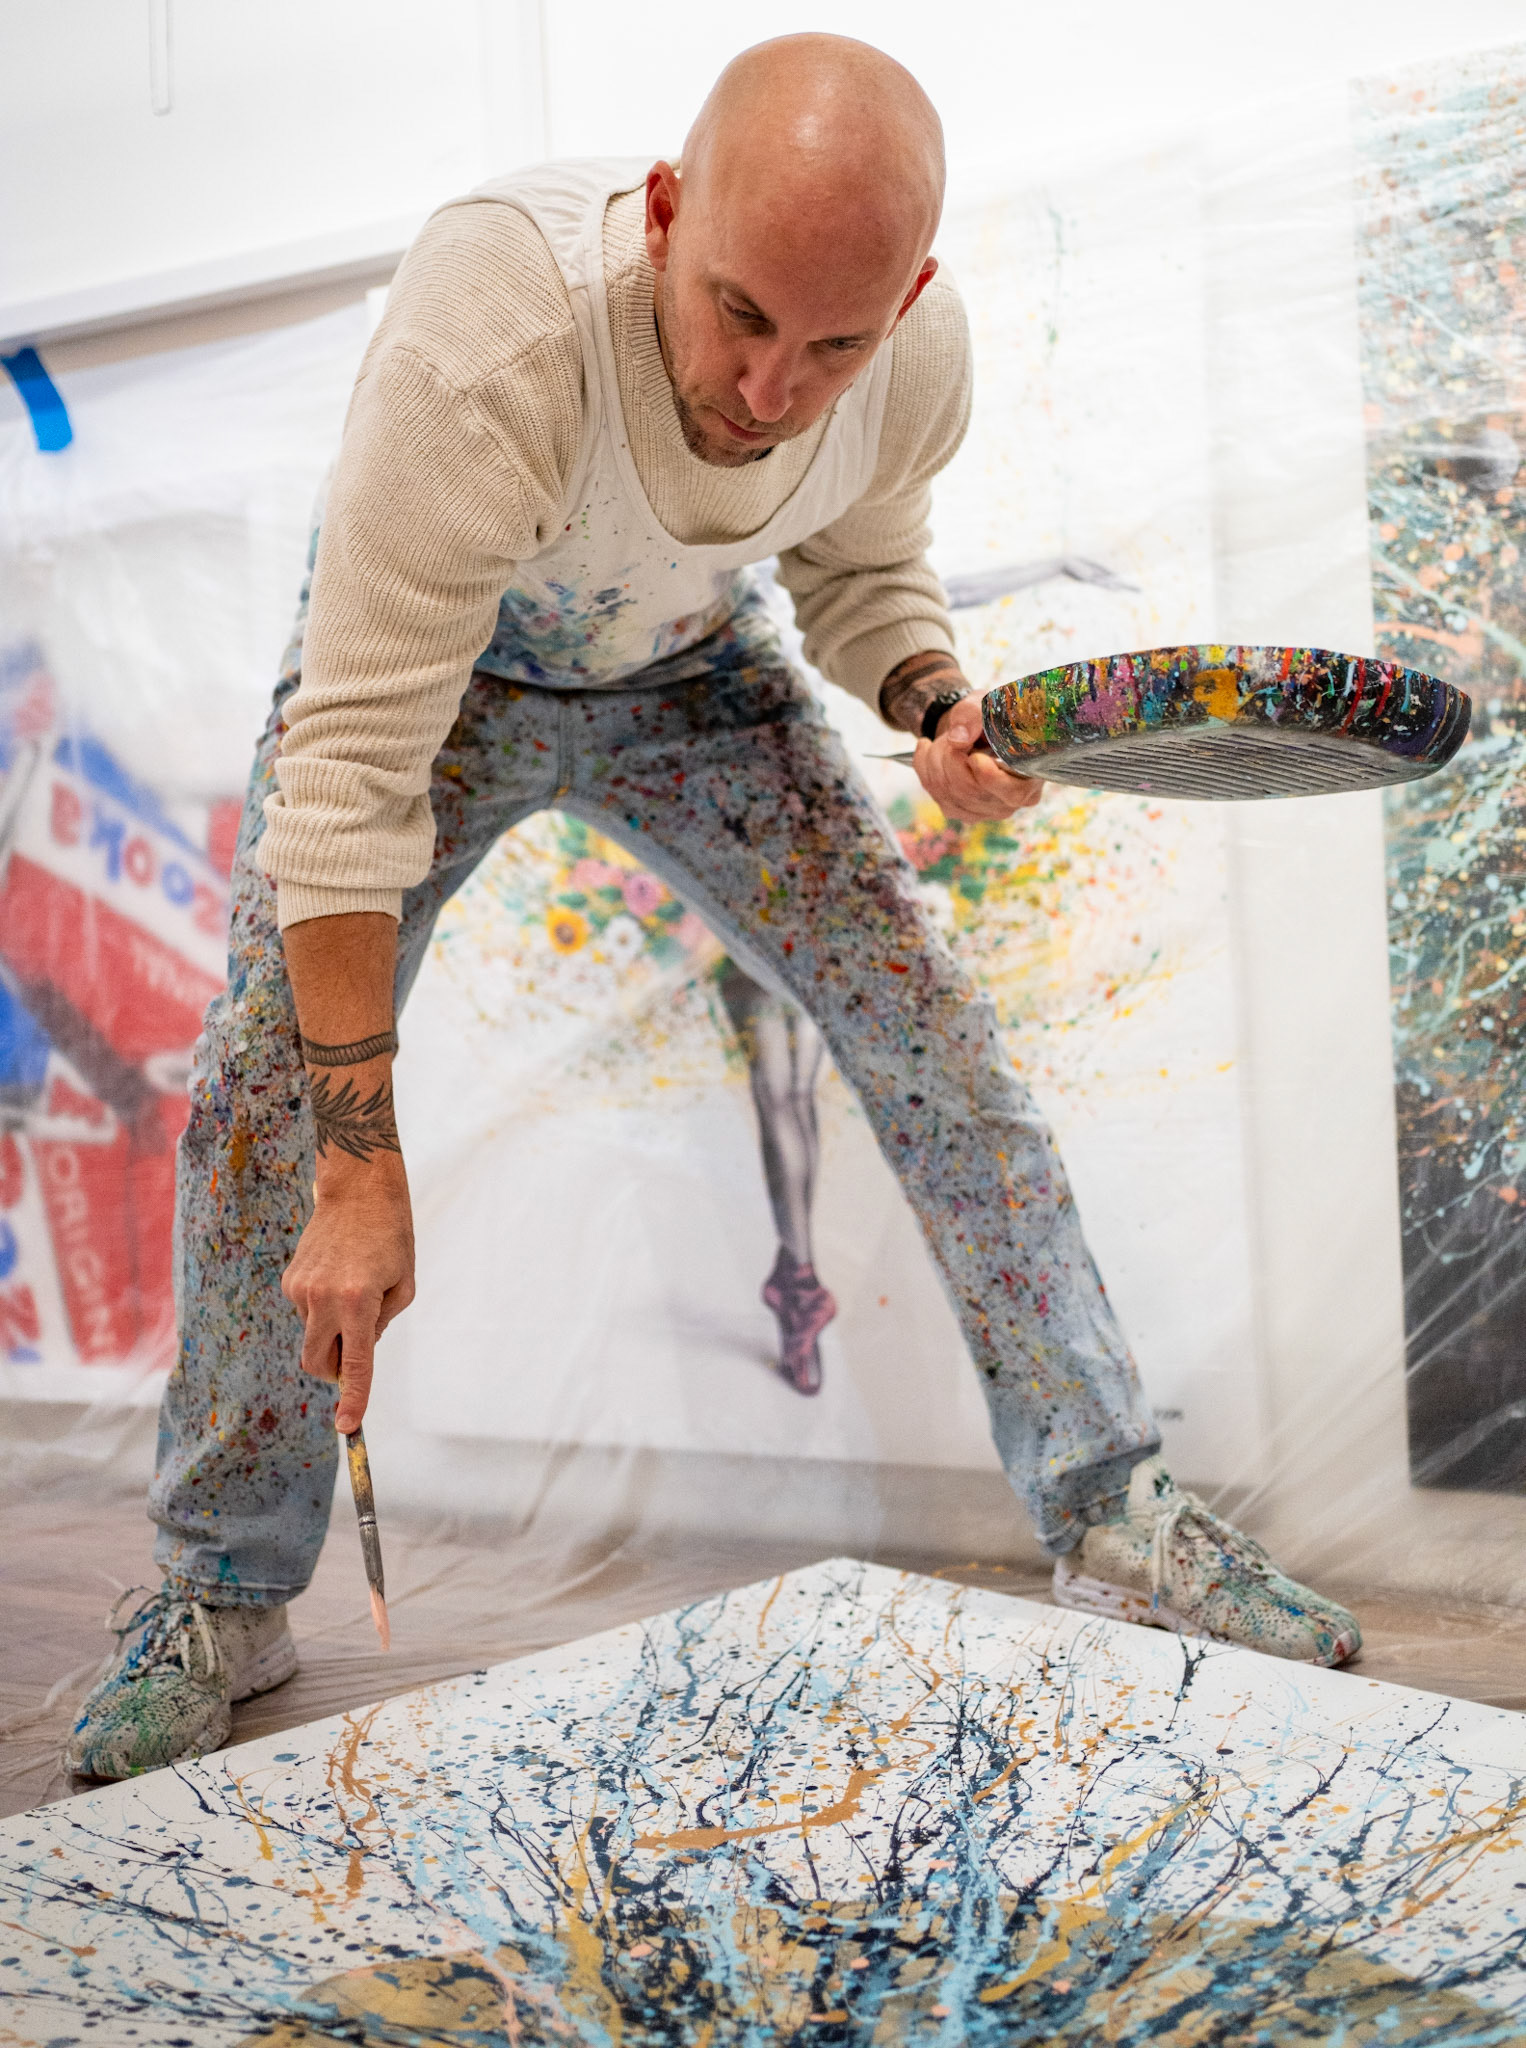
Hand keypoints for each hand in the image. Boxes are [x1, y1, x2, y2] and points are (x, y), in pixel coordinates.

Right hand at [281, 1157, 414, 1432]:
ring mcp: (301, 1290)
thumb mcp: (403, 1284)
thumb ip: (381, 1325)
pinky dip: (323, 1309)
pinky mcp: (290, 1281)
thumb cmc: (392, 1237)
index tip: (347, 1427)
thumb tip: (354, 1351)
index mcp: (358, 1303)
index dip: (353, 1399)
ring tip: (354, 1289)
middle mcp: (324, 1300)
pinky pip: (307, 1313)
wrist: (358, 1191)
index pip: (355, 1365)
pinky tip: (338, 1276)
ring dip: (333, 1331)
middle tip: (353, 1353)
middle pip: (318, 1363)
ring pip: (313, 1336)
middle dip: (334, 1371)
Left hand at [915, 696, 1043, 822]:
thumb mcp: (987, 704)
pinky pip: (934, 793)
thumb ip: (975, 716)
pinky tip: (928, 750)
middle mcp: (1011, 801)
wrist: (977, 728)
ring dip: (934, 759)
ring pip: (948, 793)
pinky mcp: (960, 810)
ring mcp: (985, 810)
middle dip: (950, 757)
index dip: (988, 776)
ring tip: (942, 739)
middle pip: (971, 791)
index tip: (974, 755)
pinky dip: (924, 767)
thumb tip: (957, 740)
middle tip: (950, 735)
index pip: (1012, 792)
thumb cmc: (991, 716)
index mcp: (1031, 777)